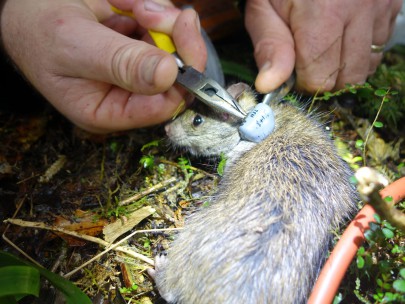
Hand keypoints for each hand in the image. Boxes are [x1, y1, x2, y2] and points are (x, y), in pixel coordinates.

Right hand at [0, 0, 205, 132]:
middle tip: (151, 11)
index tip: (183, 36)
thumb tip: (167, 76)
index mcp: (110, 111)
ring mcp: (135, 69)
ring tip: (130, 3)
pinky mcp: (138, 46)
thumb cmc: (37, 32)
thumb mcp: (75, 47)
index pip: (163, 105)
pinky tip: (126, 2)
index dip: (182, 76)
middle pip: (176, 76)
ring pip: (173, 47)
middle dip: (172, 38)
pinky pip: (162, 29)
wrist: (25, 9)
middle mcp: (127, 94)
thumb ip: (121, 63)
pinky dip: (152, 9)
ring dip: (160, 18)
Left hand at [245, 0, 402, 92]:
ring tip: (326, 46)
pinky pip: (382, 42)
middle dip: (326, 79)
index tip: (294, 73)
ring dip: (346, 65)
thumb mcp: (263, 8)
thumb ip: (270, 47)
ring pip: (368, 64)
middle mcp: (359, 10)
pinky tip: (345, 34)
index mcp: (323, 15)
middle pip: (349, 78)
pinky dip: (363, 47)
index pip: (321, 79)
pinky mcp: (391, 2)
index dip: (304, 83)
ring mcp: (380, 5)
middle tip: (309, 62)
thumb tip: (269, 85)